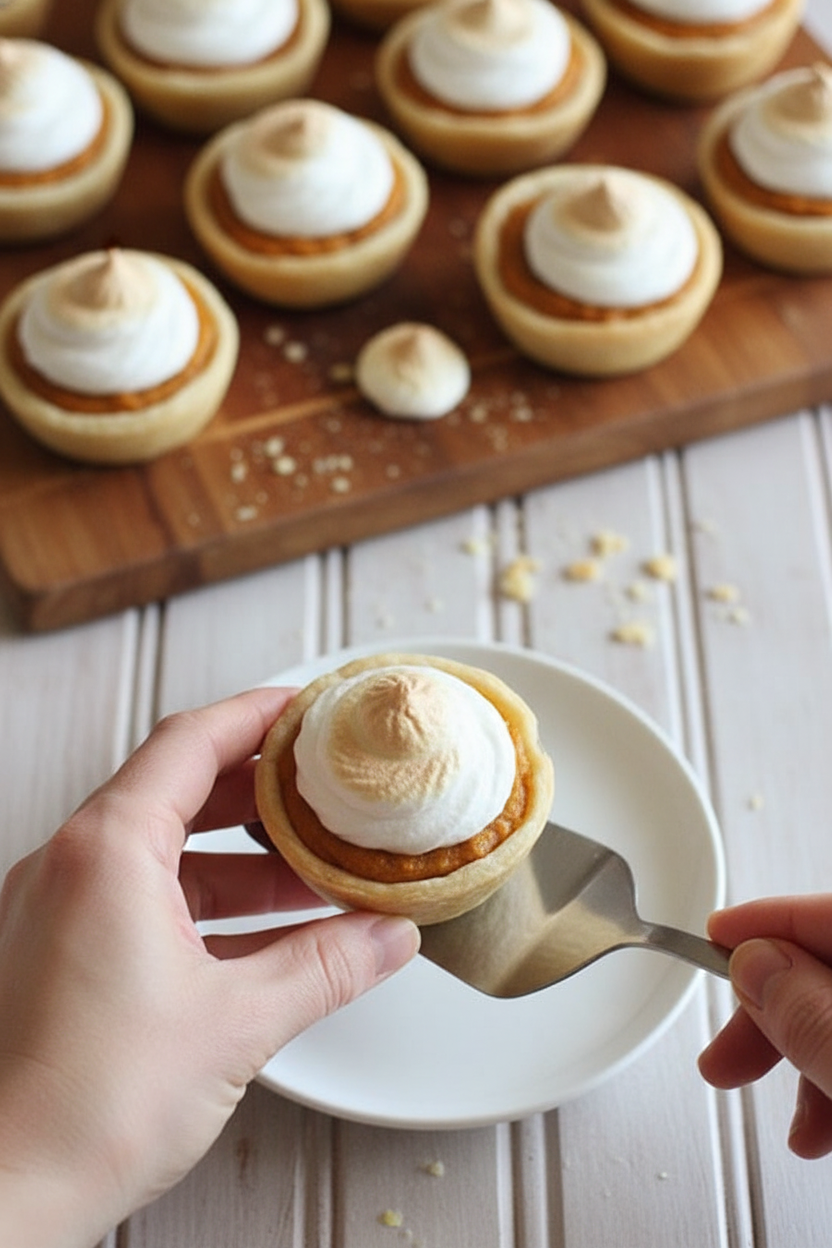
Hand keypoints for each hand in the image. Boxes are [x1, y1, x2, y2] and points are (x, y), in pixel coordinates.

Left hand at [0, 688, 419, 1247]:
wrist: (4, 1198)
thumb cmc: (88, 1110)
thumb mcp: (237, 1023)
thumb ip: (327, 966)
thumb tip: (391, 935)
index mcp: (106, 852)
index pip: (190, 740)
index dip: (259, 715)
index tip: (312, 709)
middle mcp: (69, 864)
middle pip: (175, 785)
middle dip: (258, 785)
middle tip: (324, 782)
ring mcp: (56, 908)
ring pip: (161, 846)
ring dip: (237, 852)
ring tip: (312, 865)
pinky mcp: (57, 951)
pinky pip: (140, 894)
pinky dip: (203, 898)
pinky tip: (263, 930)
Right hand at [699, 895, 831, 1158]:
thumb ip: (808, 1014)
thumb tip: (755, 965)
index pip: (824, 914)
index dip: (764, 922)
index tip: (713, 934)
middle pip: (826, 968)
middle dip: (770, 1013)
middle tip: (724, 1054)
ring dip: (799, 1061)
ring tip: (785, 1123)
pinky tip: (819, 1129)